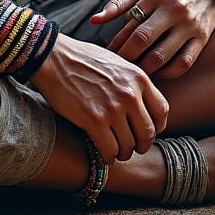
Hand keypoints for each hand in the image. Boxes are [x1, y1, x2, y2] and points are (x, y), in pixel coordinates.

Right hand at [29, 34, 168, 162]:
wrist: (53, 57)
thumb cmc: (81, 59)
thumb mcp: (116, 62)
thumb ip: (131, 82)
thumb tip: (142, 103)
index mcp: (138, 78)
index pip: (161, 111)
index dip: (157, 126)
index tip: (147, 131)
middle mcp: (130, 94)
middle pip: (148, 133)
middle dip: (142, 145)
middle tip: (133, 147)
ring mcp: (112, 108)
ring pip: (129, 145)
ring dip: (123, 153)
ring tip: (116, 151)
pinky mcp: (93, 120)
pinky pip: (109, 150)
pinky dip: (108, 157)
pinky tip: (103, 153)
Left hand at [90, 0, 214, 78]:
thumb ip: (118, 4)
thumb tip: (94, 20)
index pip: (132, 28)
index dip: (118, 47)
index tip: (109, 58)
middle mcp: (174, 10)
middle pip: (144, 42)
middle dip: (128, 59)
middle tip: (119, 69)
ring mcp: (190, 25)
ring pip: (164, 56)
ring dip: (146, 69)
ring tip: (135, 73)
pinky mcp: (203, 38)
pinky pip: (184, 62)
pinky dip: (169, 72)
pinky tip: (158, 72)